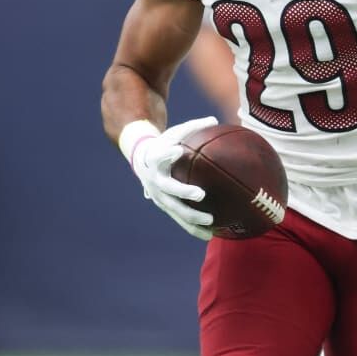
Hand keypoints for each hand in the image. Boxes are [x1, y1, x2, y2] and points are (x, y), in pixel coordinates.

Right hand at [131, 116, 216, 240]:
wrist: (142, 159)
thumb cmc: (165, 142)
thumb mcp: (175, 133)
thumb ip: (192, 127)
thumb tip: (214, 120)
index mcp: (156, 160)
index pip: (160, 156)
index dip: (167, 153)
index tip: (177, 150)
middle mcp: (155, 180)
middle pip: (168, 188)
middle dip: (183, 192)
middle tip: (200, 194)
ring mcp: (159, 196)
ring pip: (174, 209)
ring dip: (191, 217)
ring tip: (211, 222)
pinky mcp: (166, 205)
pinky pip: (180, 218)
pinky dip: (193, 227)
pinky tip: (210, 235)